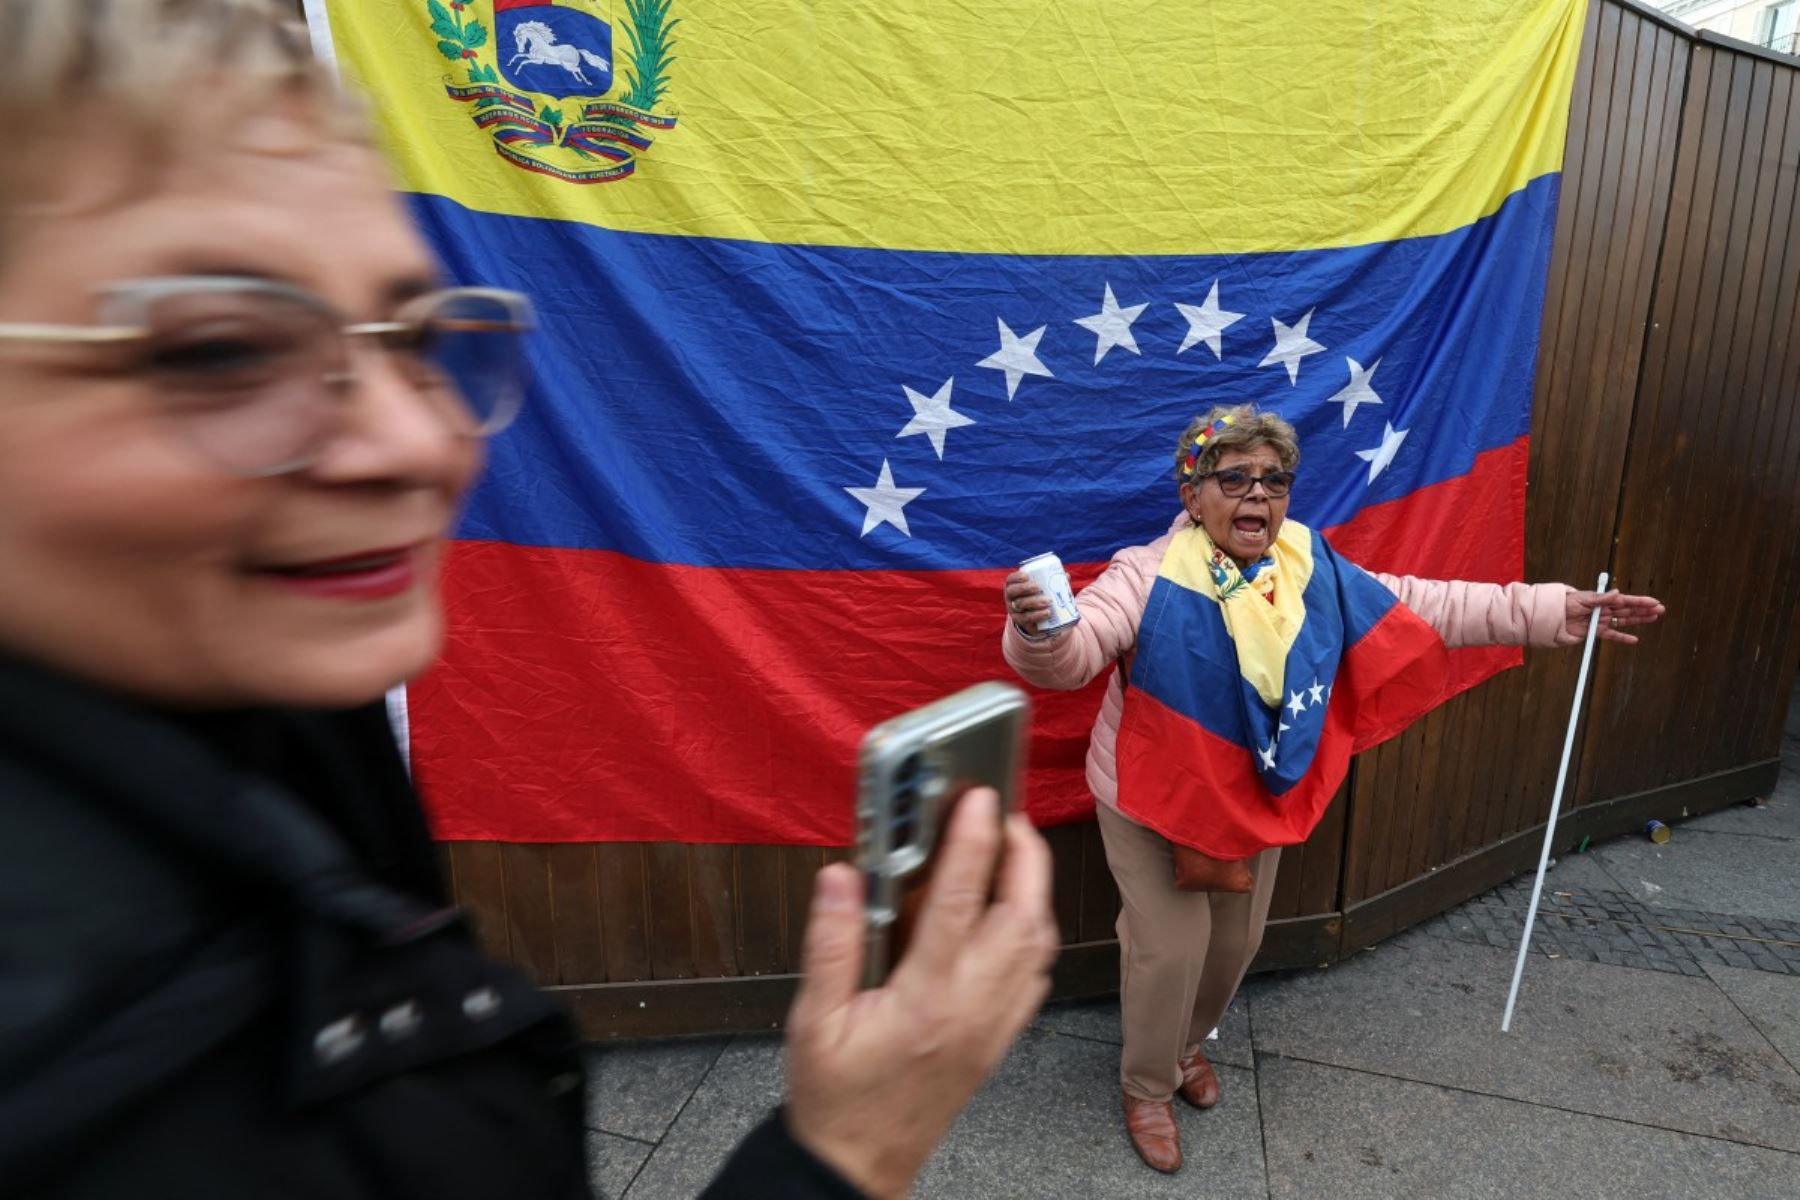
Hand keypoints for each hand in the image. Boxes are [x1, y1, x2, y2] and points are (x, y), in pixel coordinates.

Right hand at [783, 790, 1057, 1198]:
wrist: (858, 1164)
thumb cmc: (835, 1096)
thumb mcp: (812, 1019)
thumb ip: (830, 943)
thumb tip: (842, 876)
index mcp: (925, 999)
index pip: (957, 903)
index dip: (971, 842)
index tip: (977, 798)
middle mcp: (971, 1009)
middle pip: (1022, 917)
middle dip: (1023, 856)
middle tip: (1004, 815)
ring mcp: (992, 1026)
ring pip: (1038, 944)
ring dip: (1033, 890)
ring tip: (1009, 852)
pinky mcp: (999, 1040)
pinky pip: (1035, 975)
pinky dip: (1033, 932)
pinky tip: (1012, 915)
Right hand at [1003, 571, 1053, 634]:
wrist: (1034, 619)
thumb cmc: (1036, 597)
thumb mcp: (1040, 589)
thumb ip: (1050, 582)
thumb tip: (1067, 576)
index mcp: (1013, 587)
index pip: (1010, 580)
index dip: (1016, 577)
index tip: (1027, 576)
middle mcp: (1010, 598)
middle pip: (1013, 592)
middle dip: (1025, 588)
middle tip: (1038, 587)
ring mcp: (1014, 610)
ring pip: (1021, 605)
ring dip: (1034, 602)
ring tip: (1048, 601)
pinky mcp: (1021, 621)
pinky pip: (1027, 618)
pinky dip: (1038, 615)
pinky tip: (1047, 612)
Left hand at [1563, 589, 1664, 644]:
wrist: (1552, 617)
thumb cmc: (1566, 603)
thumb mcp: (1583, 599)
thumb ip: (1601, 599)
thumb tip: (1618, 594)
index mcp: (1602, 600)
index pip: (1625, 600)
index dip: (1640, 601)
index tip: (1654, 602)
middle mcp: (1604, 610)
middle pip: (1628, 610)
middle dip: (1644, 609)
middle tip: (1660, 609)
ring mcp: (1601, 621)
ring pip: (1623, 621)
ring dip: (1638, 620)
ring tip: (1653, 618)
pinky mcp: (1595, 632)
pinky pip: (1611, 635)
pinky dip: (1622, 638)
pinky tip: (1634, 640)